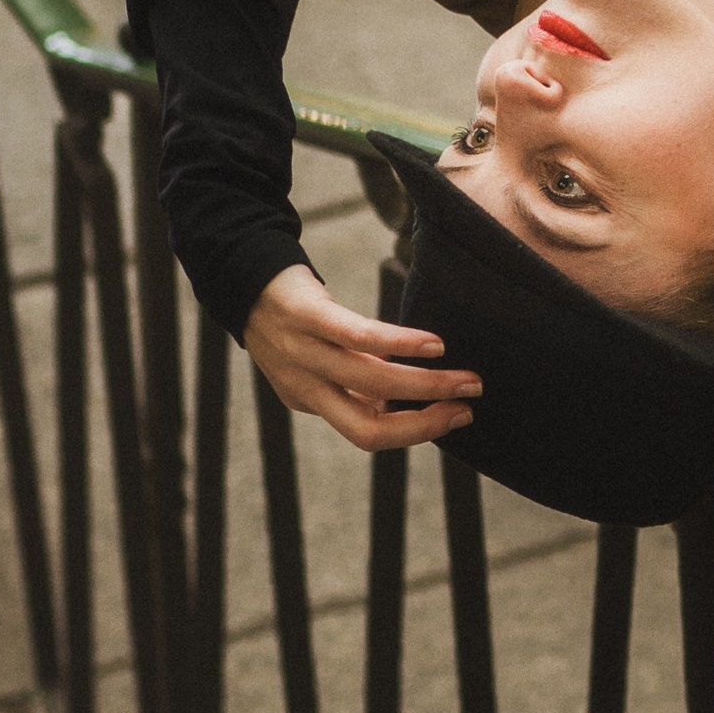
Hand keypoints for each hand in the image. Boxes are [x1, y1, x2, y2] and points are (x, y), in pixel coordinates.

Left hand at [243, 264, 478, 450]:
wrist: (243, 277)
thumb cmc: (294, 322)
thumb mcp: (319, 364)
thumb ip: (358, 385)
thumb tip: (413, 401)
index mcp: (311, 401)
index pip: (368, 435)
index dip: (417, 432)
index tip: (458, 416)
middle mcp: (305, 386)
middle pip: (367, 426)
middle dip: (426, 421)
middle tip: (470, 404)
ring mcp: (304, 353)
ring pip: (372, 383)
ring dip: (428, 385)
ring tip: (467, 378)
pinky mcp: (308, 315)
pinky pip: (359, 337)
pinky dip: (401, 344)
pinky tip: (434, 345)